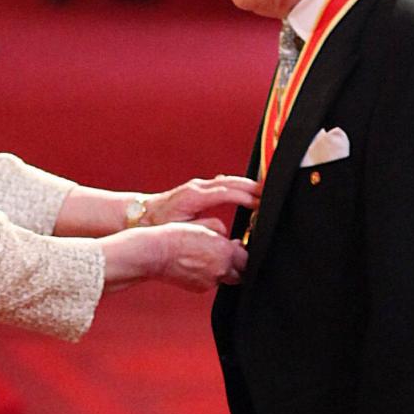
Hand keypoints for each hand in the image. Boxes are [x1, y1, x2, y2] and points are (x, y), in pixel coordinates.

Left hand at [143, 175, 260, 227]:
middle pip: (231, 182)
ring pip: (228, 180)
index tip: (260, 203)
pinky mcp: (198, 188)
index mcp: (195, 196)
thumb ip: (202, 229)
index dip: (245, 197)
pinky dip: (237, 186)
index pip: (226, 192)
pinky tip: (247, 191)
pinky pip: (223, 183)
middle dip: (251, 187)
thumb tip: (223, 232)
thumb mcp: (180, 229)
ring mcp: (198, 185)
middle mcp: (198, 187)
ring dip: (246, 185)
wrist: (142, 215)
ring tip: (264, 191)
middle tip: (270, 194)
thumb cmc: (159, 224)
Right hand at [152, 222, 247, 290]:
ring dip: (221, 271)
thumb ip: (224, 239)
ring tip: (205, 259)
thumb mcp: (205, 229)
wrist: (156, 253)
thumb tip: (235, 245)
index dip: (242, 253)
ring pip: (224, 278)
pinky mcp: (200, 288)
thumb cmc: (176, 237)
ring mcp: (211, 281)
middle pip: (240, 273)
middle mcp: (221, 269)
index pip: (247, 258)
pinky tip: (195, 266)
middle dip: (236, 266)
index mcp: (225, 252)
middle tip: (226, 257)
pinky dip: (207, 276)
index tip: (238, 250)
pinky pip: (210, 283)